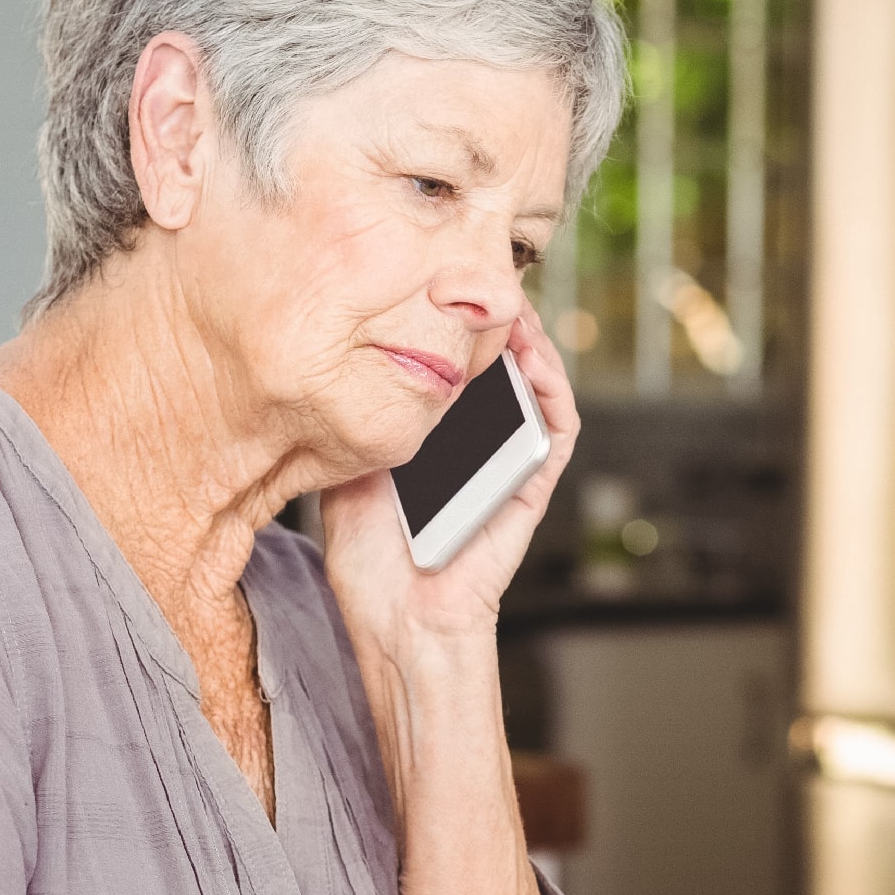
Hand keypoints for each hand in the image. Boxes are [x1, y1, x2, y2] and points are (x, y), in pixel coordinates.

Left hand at [320, 303, 575, 651]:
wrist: (400, 620)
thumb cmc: (372, 561)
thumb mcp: (347, 467)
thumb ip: (355, 420)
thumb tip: (335, 366)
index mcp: (439, 435)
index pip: (456, 363)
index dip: (452, 320)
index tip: (432, 281)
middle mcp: (480, 441)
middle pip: (499, 363)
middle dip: (492, 316)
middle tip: (473, 274)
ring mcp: (511, 460)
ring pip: (536, 383)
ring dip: (529, 339)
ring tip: (507, 302)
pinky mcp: (534, 483)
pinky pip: (559, 426)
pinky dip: (554, 386)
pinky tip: (531, 354)